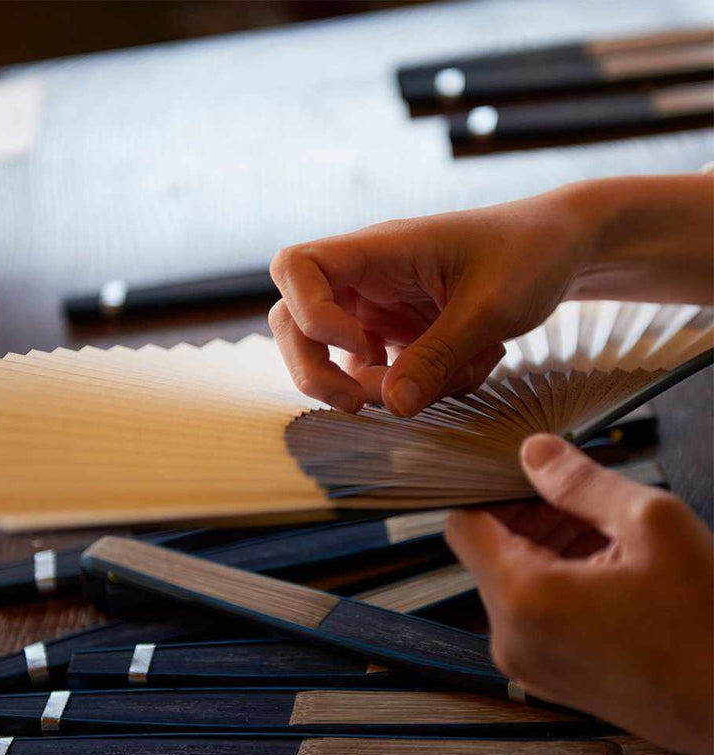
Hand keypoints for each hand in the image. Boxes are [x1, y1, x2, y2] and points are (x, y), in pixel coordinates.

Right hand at [269, 189, 584, 414]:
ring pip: (333, 355)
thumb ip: (438, 357)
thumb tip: (392, 406)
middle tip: (359, 404)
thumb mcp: (490, 308)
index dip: (309, 314)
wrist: (559, 248)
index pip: (296, 267)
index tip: (361, 345)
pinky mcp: (396, 332)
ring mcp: (378, 307)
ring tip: (452, 375)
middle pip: (295, 321)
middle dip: (316, 369)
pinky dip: (412, 385)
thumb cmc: (528, 254)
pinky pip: (379, 371)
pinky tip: (465, 369)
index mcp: (379, 250)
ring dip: (376, 384)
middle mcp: (366, 277)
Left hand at [444, 434, 713, 754]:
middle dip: (527, 516)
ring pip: (512, 579)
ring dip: (546, 546)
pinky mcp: (551, 676)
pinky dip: (557, 581)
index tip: (521, 474)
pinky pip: (532, 612)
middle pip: (489, 551)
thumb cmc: (712, 629)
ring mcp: (529, 663)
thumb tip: (535, 452)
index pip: (463, 523)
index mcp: (524, 598)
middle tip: (577, 498)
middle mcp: (512, 637)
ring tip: (603, 534)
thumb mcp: (652, 525)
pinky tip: (607, 568)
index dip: (488, 490)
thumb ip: (581, 481)